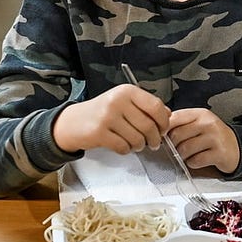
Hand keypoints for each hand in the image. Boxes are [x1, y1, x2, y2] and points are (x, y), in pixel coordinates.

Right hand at [53, 84, 168, 155]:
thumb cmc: (102, 112)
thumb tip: (168, 114)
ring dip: (139, 146)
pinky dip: (126, 150)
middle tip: (152, 143)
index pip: (156, 106)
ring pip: (137, 138)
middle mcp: (117, 101)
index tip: (163, 130)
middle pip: (148, 125)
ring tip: (135, 144)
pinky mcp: (99, 133)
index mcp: (127, 91)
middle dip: (154, 139)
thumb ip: (146, 107)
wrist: (73, 121)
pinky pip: (123, 147)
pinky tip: (122, 146)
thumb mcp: (124, 102)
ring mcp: (107, 116)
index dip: (164, 122)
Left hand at [167, 108, 239, 173]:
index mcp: (200, 113)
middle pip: (177, 135)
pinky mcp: (219, 153)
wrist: (235, 147)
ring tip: (191, 154)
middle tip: (179, 148)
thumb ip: (181, 123)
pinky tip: (199, 159)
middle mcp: (208, 123)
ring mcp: (215, 138)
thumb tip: (159, 128)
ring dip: (183, 156)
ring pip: (184, 149)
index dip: (164, 129)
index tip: (164, 136)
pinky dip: (193, 163)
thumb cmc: (212, 136)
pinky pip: (195, 161)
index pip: (174, 118)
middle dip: (174, 145)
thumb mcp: (198, 123)